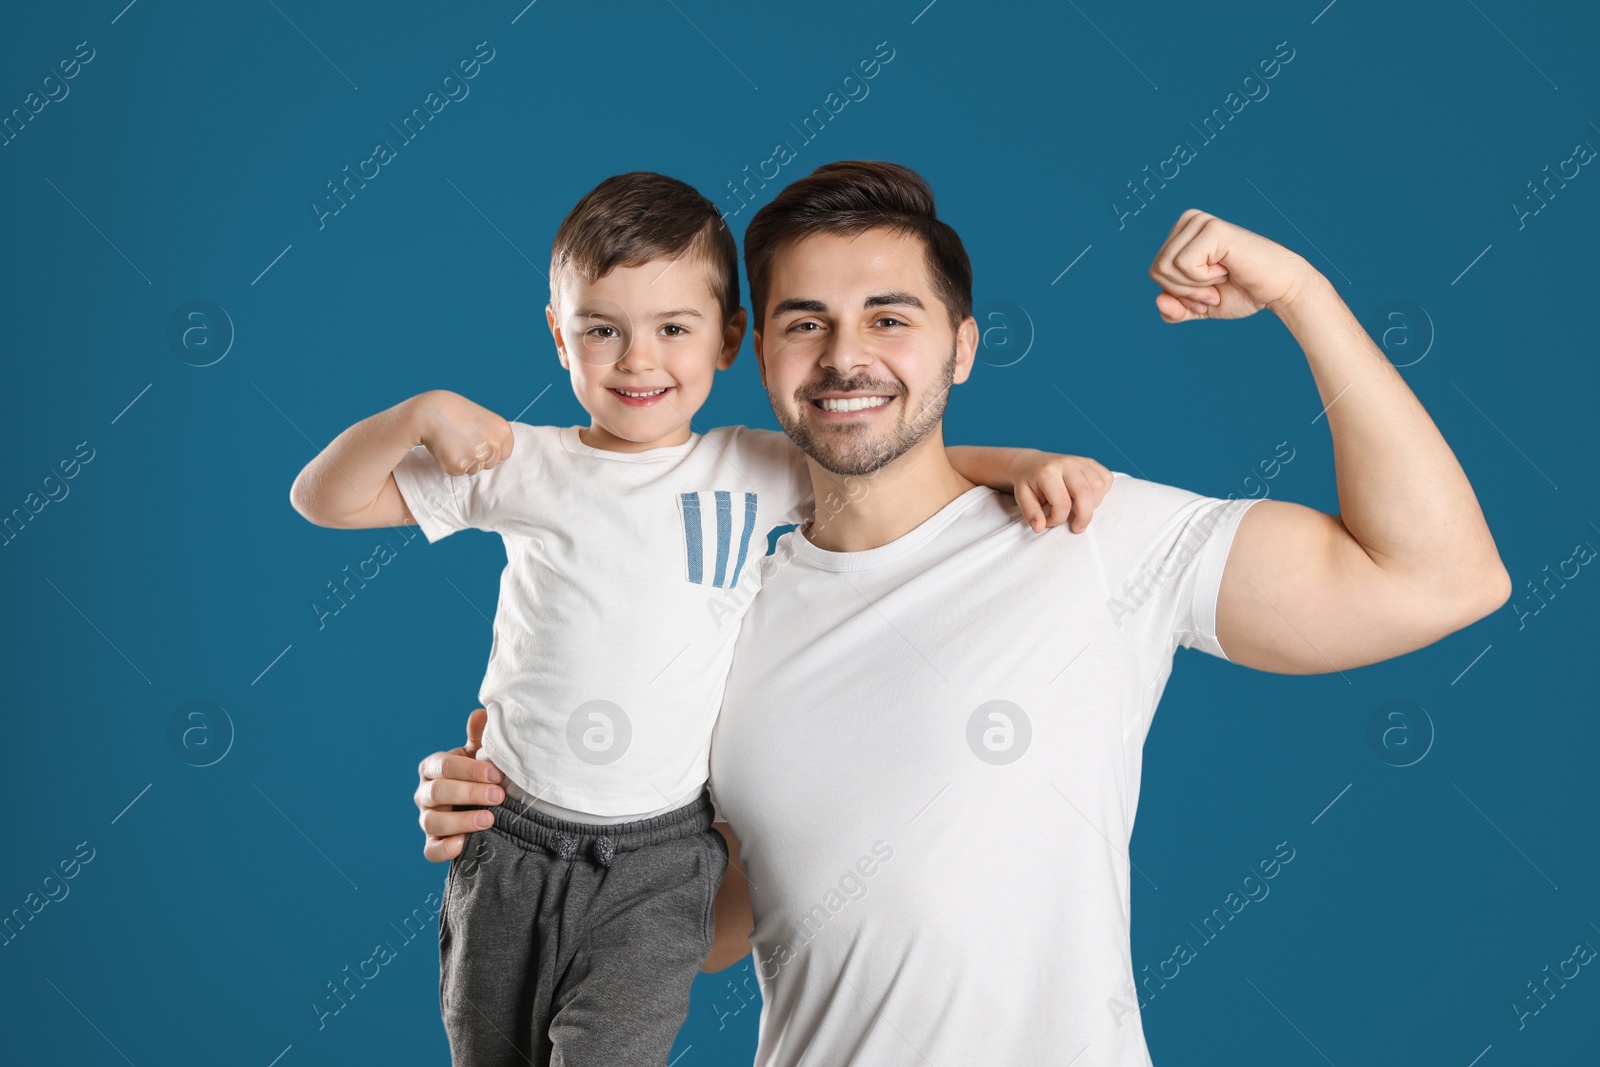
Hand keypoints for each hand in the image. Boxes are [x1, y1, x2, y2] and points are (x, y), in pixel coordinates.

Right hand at [409, 390, 514, 476]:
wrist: (431, 411)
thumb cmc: (458, 414)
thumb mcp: (485, 420)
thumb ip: (495, 439)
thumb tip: (499, 461)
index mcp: (503, 431)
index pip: (504, 455)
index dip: (490, 451)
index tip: (478, 440)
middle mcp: (494, 444)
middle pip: (490, 464)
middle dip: (477, 457)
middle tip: (463, 439)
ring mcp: (477, 455)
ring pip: (475, 469)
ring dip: (465, 461)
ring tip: (455, 442)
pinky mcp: (460, 465)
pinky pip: (460, 472)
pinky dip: (452, 464)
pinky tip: (447, 448)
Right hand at [415, 708, 504, 861]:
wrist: (481, 805)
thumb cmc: (480, 775)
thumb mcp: (480, 755)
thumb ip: (479, 737)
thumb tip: (482, 714)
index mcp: (434, 767)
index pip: (444, 765)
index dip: (469, 770)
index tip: (496, 774)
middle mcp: (425, 792)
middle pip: (438, 792)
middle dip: (468, 793)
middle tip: (498, 796)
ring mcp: (426, 819)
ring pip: (432, 821)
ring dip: (460, 821)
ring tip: (489, 820)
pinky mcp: (433, 842)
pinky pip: (431, 849)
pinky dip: (444, 848)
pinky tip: (463, 844)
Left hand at [1014, 452, 1114, 533]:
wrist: (1031, 463)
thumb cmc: (1028, 483)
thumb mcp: (1021, 497)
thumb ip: (1031, 513)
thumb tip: (1039, 528)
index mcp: (1047, 472)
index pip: (1062, 504)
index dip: (1057, 519)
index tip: (1049, 522)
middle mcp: (1066, 463)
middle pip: (1085, 494)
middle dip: (1084, 517)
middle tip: (1077, 528)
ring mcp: (1080, 461)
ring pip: (1099, 486)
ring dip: (1093, 505)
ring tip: (1080, 510)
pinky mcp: (1090, 462)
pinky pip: (1106, 478)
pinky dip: (1102, 492)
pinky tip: (1089, 497)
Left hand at [1148, 209, 1316, 323]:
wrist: (1278, 290)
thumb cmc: (1242, 292)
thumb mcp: (1198, 307)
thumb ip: (1174, 310)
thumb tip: (1159, 301)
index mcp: (1181, 234)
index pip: (1155, 272)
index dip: (1179, 293)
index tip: (1208, 290)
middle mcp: (1188, 221)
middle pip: (1157, 270)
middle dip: (1185, 291)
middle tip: (1215, 287)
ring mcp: (1200, 222)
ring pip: (1166, 267)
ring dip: (1195, 286)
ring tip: (1221, 278)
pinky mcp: (1212, 228)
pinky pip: (1183, 264)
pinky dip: (1204, 278)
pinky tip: (1226, 269)